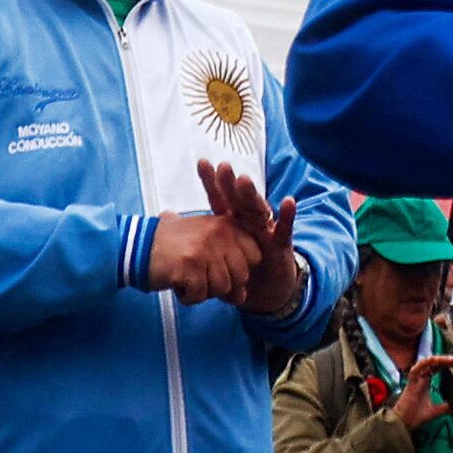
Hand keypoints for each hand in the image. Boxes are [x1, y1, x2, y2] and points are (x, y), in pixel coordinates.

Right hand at [141, 209, 259, 302]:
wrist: (137, 246)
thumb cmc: (173, 249)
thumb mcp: (206, 250)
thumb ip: (227, 269)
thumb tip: (242, 297)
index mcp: (226, 225)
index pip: (255, 255)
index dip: (239, 269)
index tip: (219, 267)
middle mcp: (219, 233)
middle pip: (241, 276)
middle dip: (221, 284)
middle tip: (199, 275)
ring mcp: (205, 248)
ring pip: (222, 288)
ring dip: (202, 291)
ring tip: (187, 277)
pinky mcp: (190, 265)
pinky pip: (199, 295)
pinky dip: (187, 296)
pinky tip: (176, 282)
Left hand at [199, 158, 305, 324]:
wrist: (268, 289)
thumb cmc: (239, 269)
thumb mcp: (214, 257)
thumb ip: (194, 242)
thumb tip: (164, 222)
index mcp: (231, 223)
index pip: (220, 198)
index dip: (212, 182)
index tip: (202, 163)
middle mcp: (248, 222)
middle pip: (238, 200)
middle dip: (230, 184)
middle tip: (223, 167)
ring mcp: (265, 230)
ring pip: (258, 209)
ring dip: (252, 195)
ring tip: (244, 181)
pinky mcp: (281, 243)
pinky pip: (285, 229)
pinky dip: (287, 216)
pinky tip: (288, 202)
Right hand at [393, 350, 452, 432]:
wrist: (403, 423)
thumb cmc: (416, 416)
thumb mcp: (436, 411)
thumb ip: (447, 407)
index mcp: (426, 381)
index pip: (440, 367)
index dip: (450, 364)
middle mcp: (421, 376)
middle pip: (436, 363)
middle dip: (449, 359)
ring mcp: (416, 377)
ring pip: (429, 362)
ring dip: (441, 359)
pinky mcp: (411, 380)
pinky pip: (418, 367)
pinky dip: (427, 363)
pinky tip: (436, 360)